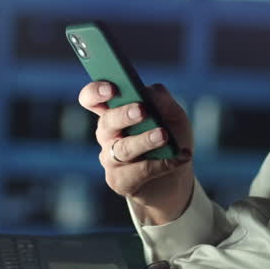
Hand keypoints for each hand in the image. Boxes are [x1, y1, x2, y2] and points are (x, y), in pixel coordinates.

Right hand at [78, 81, 194, 224]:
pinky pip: (137, 171)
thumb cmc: (171, 139)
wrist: (177, 176)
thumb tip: (147, 92)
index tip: (111, 88)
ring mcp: (110, 159)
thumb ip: (161, 99)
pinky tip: (178, 158)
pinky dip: (160, 164)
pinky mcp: (119, 181)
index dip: (95, 92)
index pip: (92, 98)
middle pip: (106, 122)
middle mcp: (107, 134)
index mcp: (114, 111)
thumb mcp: (173, 114)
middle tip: (142, 110)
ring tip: (164, 136)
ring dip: (144, 141)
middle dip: (123, 115)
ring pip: (122, 149)